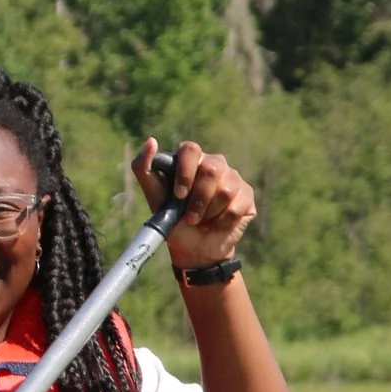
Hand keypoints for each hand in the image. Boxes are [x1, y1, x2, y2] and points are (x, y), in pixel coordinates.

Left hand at [132, 138, 254, 271]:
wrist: (193, 250)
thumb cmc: (173, 222)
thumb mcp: (154, 197)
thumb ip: (143, 168)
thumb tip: (151, 141)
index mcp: (192, 160)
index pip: (190, 149)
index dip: (185, 173)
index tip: (178, 196)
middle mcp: (214, 164)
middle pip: (212, 169)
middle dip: (198, 200)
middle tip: (190, 218)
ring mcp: (233, 178)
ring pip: (226, 189)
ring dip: (209, 214)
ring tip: (201, 222)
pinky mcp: (247, 196)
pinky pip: (238, 206)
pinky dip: (222, 222)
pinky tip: (215, 226)